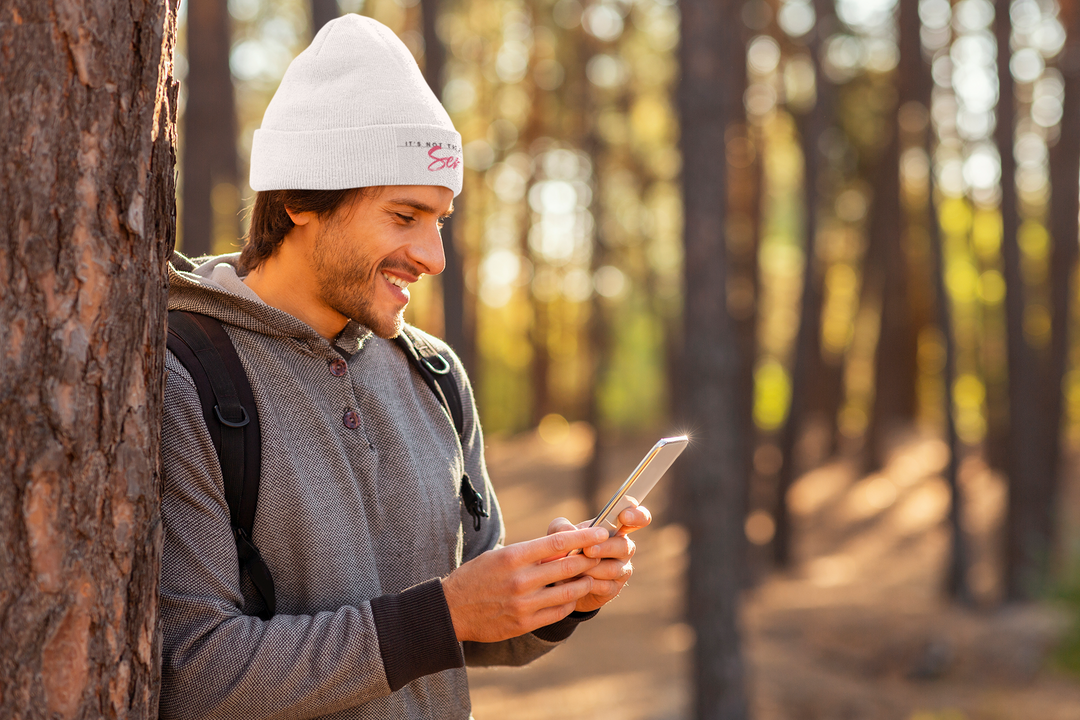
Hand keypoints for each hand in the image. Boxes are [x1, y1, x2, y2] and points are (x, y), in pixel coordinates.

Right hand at [441, 526, 608, 642]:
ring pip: (568, 592)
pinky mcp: (524, 623)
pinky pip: (558, 612)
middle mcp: (520, 580)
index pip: (557, 543)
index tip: (600, 533)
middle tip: (600, 555)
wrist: (452, 610)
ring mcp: (523, 604)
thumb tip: (562, 548)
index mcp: (513, 557)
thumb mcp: (499, 556)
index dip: (584, 538)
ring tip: (589, 577)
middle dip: (589, 560)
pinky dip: (570, 603)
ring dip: (584, 583)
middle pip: (568, 567)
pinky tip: (572, 596)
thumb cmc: (476, 577)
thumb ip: (529, 554)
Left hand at [547, 504, 651, 612]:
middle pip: (625, 546)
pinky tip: (575, 582)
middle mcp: (623, 547)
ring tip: (574, 568)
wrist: (559, 580)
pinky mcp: (613, 588)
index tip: (624, 516)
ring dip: (592, 568)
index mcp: (615, 528)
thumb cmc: (564, 549)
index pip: (638, 518)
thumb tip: (572, 530)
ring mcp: (621, 569)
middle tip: (587, 550)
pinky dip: (588, 584)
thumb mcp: (558, 534)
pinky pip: (605, 586)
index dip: (637, 516)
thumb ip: (562, 527)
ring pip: (613, 569)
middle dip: (605, 548)